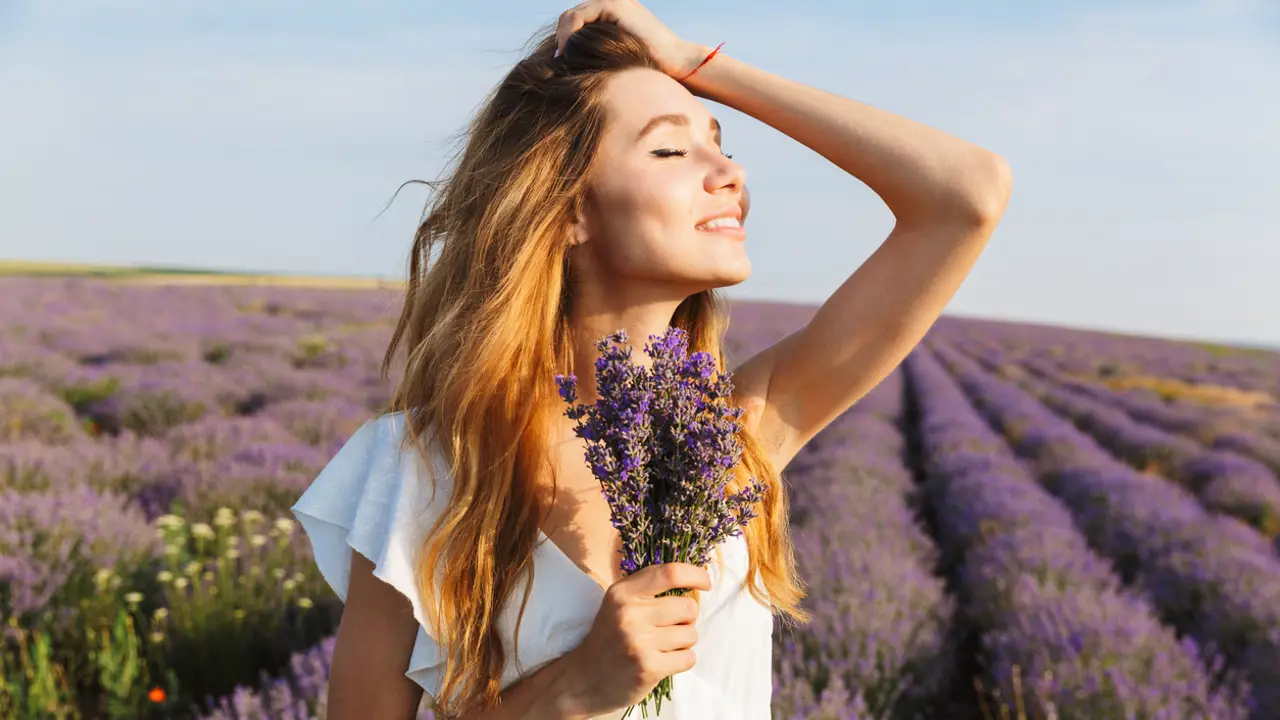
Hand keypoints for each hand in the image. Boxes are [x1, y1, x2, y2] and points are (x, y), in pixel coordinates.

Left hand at [554, 0, 708, 78]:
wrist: (674, 62)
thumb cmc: (648, 67)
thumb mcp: (615, 56)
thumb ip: (595, 51)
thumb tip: (564, 62)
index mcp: (611, 10)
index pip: (576, 21)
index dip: (564, 41)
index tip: (559, 63)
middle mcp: (610, 0)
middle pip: (570, 17)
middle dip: (562, 39)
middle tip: (558, 63)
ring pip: (571, 17)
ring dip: (563, 39)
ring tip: (562, 60)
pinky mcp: (612, 4)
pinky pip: (578, 18)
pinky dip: (569, 35)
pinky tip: (568, 53)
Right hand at [558, 562, 711, 716]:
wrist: (583, 679)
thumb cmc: (609, 638)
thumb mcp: (619, 604)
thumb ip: (649, 591)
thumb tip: (696, 581)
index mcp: (623, 593)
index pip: (670, 573)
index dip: (695, 575)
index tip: (705, 583)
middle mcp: (629, 614)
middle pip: (688, 607)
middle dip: (687, 619)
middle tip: (669, 628)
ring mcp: (638, 642)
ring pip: (691, 634)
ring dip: (684, 642)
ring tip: (662, 647)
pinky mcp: (648, 668)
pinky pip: (688, 658)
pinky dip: (682, 661)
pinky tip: (663, 662)